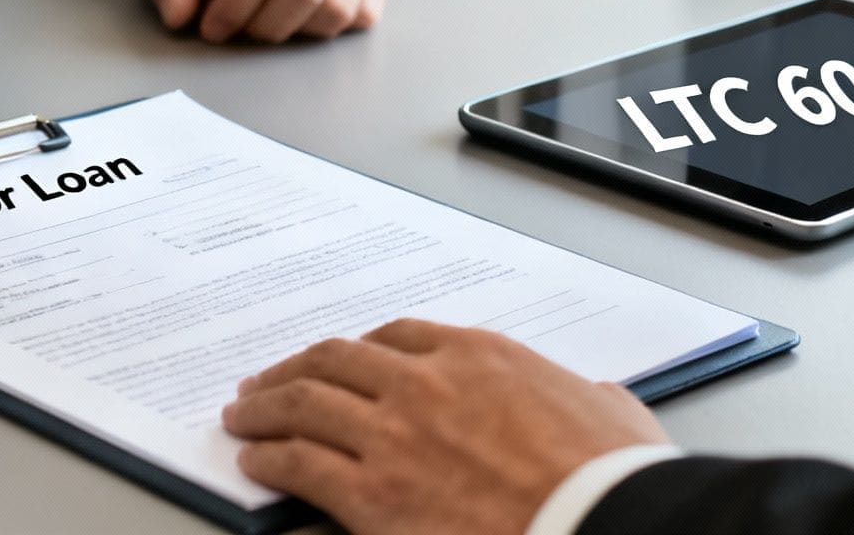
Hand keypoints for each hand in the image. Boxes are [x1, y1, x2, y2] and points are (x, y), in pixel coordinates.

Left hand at [222, 319, 669, 534]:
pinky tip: (255, 464)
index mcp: (479, 357)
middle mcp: (425, 384)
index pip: (398, 338)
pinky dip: (269, 459)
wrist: (596, 523)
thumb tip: (596, 398)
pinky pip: (300, 465)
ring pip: (305, 404)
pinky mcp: (371, 494)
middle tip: (270, 379)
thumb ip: (586, 396)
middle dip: (296, 369)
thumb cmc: (609, 478)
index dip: (360, 350)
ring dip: (265, 407)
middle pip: (337, 361)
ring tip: (244, 416)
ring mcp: (393, 436)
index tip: (343, 361)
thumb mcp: (609, 412)